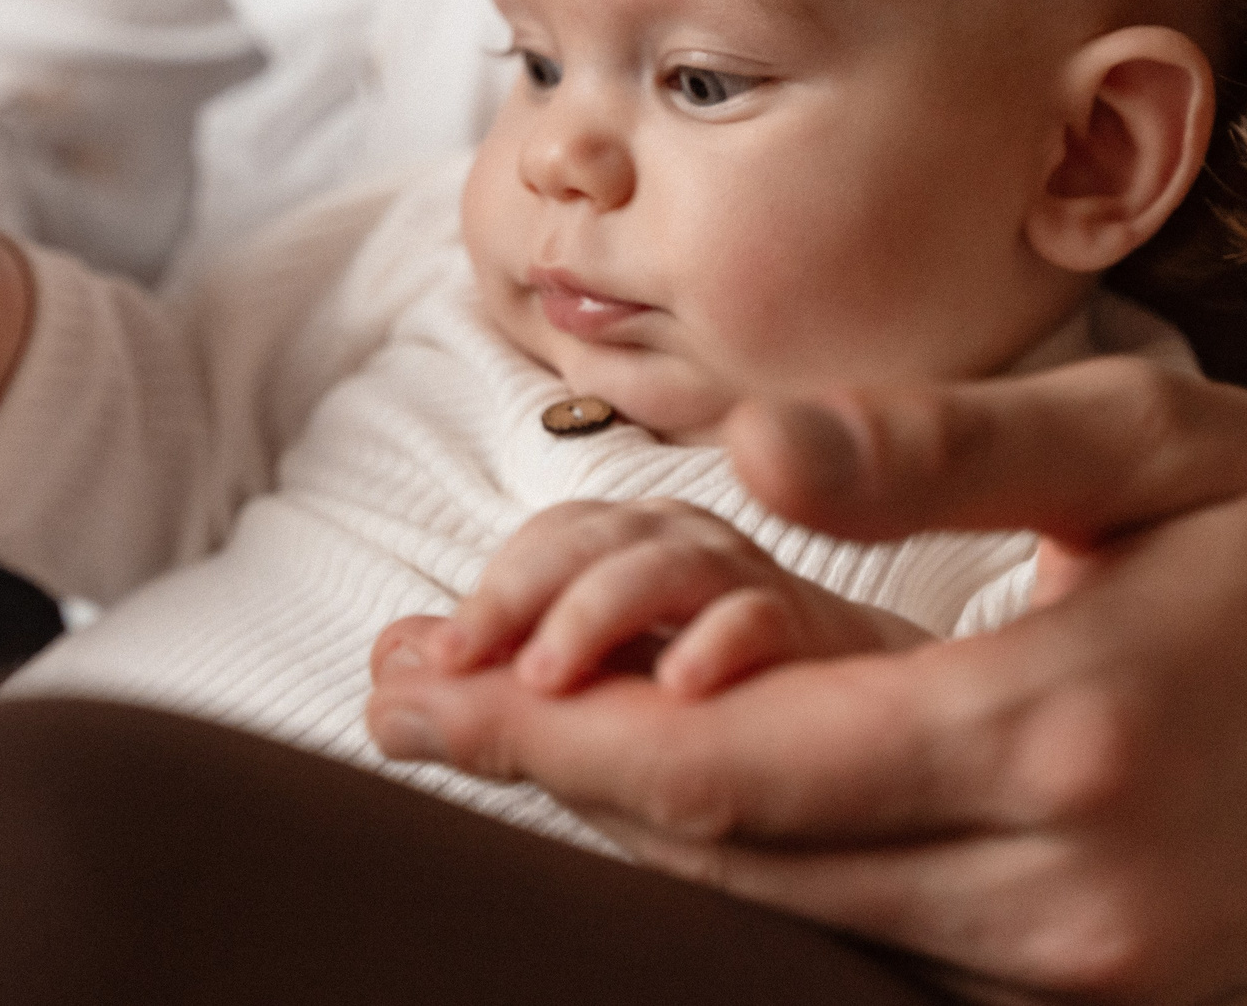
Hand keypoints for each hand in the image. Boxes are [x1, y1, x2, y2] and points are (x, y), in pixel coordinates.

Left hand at [369, 358, 1246, 1002]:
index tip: (428, 698)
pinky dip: (781, 873)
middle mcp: (1067, 891)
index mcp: (1061, 734)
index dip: (558, 740)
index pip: (737, 767)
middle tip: (419, 711)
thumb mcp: (1152, 441)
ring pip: (805, 915)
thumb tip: (751, 446)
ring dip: (656, 832)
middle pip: (741, 862)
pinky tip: (701, 802)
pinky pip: (896, 941)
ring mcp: (1096, 966)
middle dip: (562, 786)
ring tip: (523, 748)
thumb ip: (940, 451)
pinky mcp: (1121, 994)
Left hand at [415, 499, 926, 700]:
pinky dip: (720, 642)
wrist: (859, 704)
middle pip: (590, 541)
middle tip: (466, 664)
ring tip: (547, 680)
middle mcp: (680, 548)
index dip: (490, 592)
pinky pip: (766, 616)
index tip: (436, 657)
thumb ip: (500, 665)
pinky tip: (679, 686)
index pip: (548, 543)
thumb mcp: (593, 673)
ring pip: (666, 567)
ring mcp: (745, 584)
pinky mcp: (812, 631)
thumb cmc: (703, 679)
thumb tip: (387, 660)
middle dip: (520, 596)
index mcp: (626, 549)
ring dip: (598, 614)